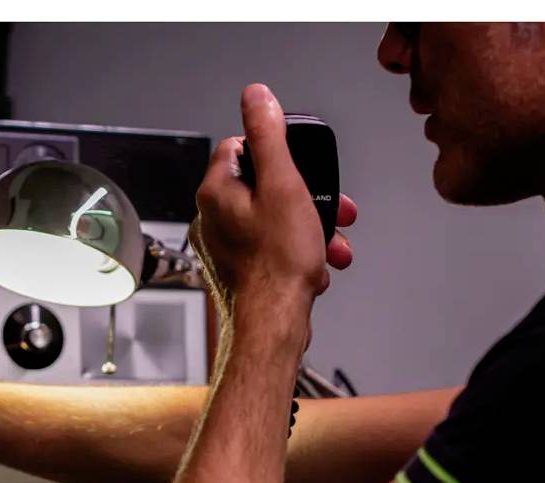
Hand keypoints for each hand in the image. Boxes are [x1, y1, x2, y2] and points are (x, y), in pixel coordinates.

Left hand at [192, 83, 357, 303]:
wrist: (274, 323)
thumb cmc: (277, 262)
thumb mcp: (284, 185)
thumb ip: (269, 137)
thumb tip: (256, 96)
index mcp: (215, 192)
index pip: (239, 147)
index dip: (276, 151)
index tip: (301, 165)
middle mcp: (212, 218)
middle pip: (262, 186)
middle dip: (306, 196)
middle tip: (332, 207)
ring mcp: (223, 248)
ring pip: (272, 220)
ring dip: (309, 227)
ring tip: (332, 243)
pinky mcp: (238, 272)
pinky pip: (272, 249)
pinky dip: (298, 252)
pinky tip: (316, 266)